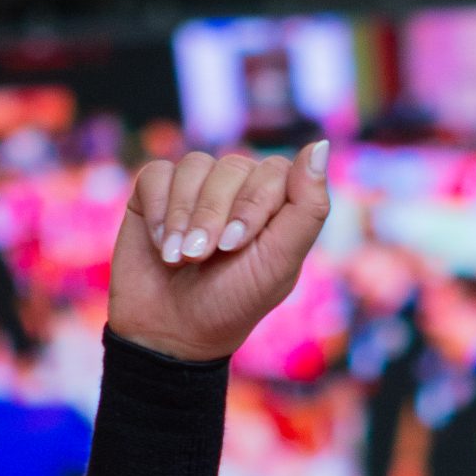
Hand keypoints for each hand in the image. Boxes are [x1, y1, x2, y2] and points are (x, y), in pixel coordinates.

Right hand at [107, 141, 330, 362]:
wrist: (172, 332)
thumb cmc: (233, 302)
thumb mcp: (279, 262)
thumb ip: (307, 207)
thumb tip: (319, 144)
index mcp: (275, 203)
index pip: (274, 171)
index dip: (253, 204)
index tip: (235, 247)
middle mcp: (237, 187)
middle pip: (232, 166)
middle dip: (214, 216)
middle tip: (202, 257)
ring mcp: (196, 187)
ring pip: (194, 166)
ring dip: (184, 216)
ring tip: (179, 258)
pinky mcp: (155, 191)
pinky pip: (158, 174)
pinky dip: (159, 210)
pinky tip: (162, 244)